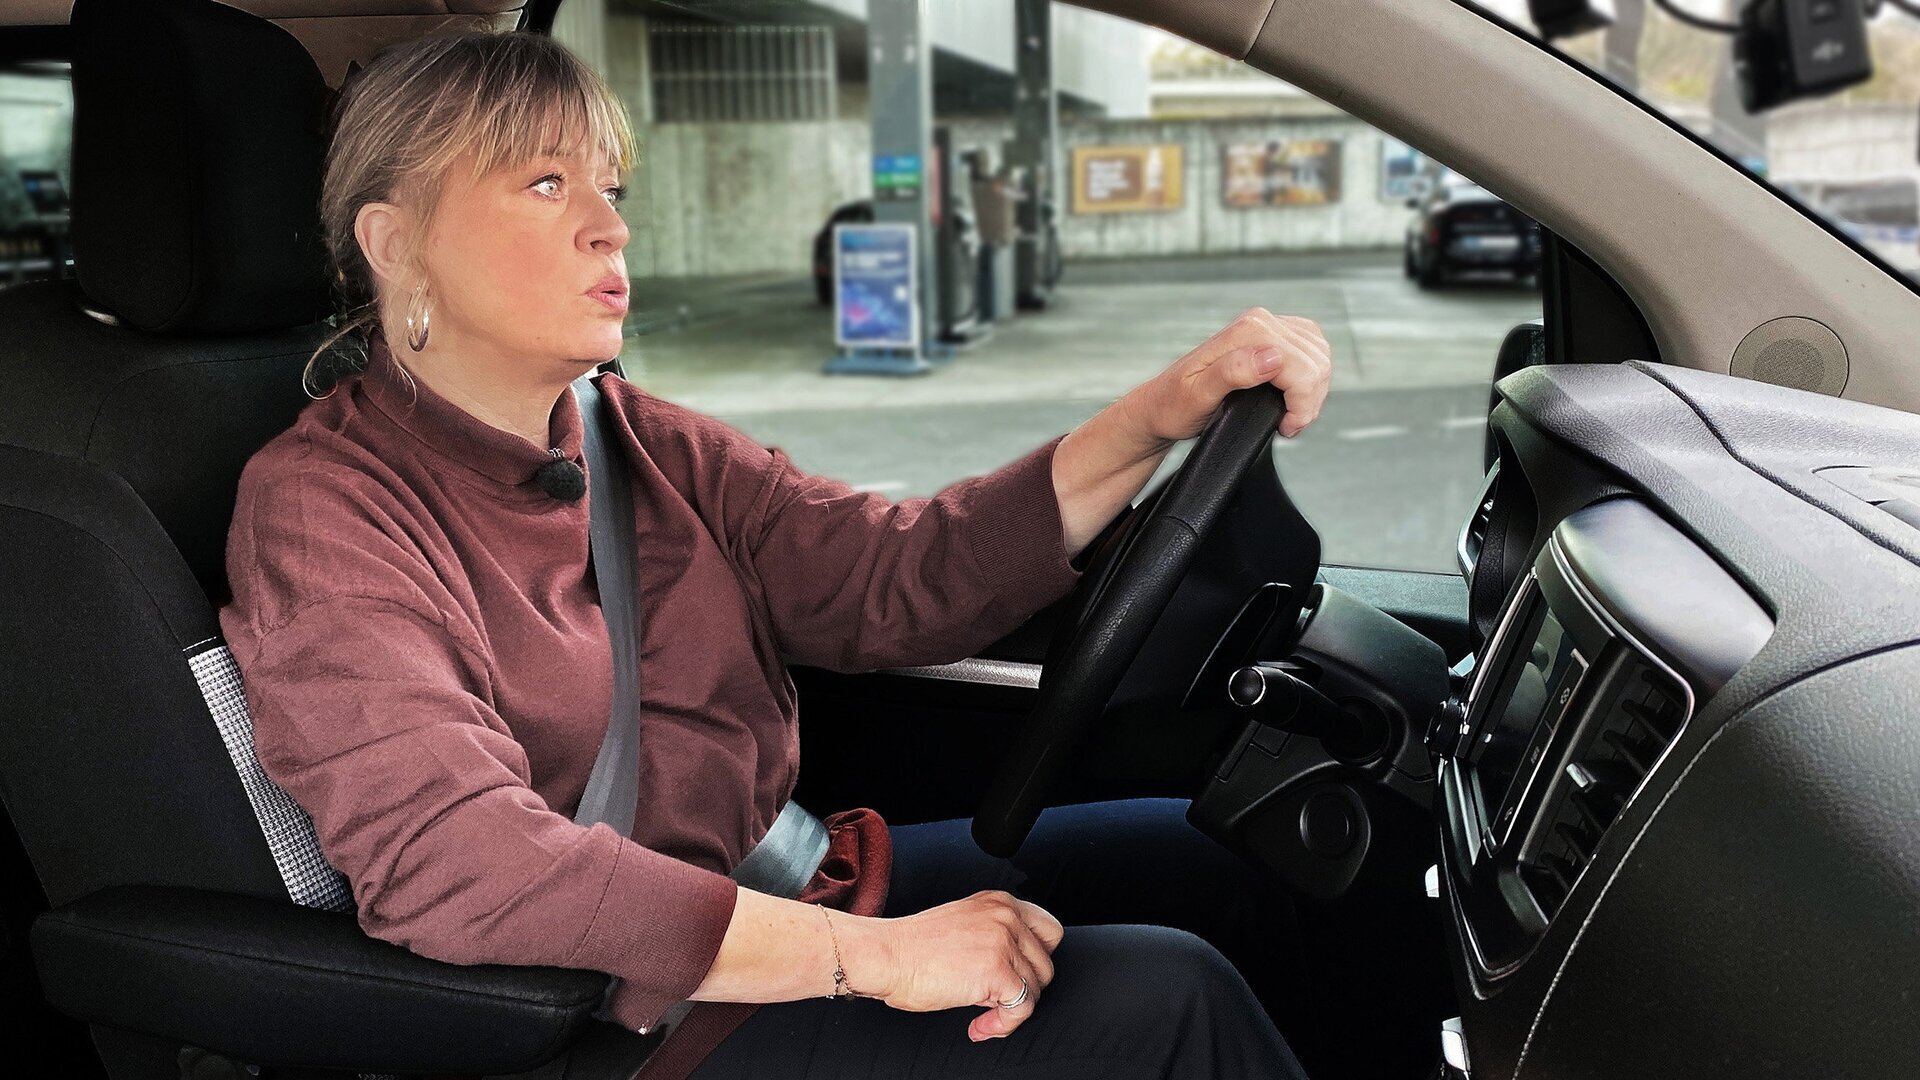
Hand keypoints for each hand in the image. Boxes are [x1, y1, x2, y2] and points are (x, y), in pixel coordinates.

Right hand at [848, 890, 1064, 1041]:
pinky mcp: (996, 970)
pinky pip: (1022, 1008)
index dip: (1036, 959)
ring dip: (1011, 1010)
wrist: (886, 955)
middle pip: (1046, 963)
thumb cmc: (913, 947)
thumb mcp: (964, 924)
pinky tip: (980, 1026)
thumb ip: (994, 936)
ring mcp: (1003, 942)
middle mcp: (1006, 916)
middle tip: (996, 999)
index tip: (1017, 977)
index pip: (1049, 930)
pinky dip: (1003, 1025)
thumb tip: (1015, 971)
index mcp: (999, 902)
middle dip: (1025, 987)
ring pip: (1036, 988)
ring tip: (983, 1016)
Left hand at [1116, 307, 1332, 444]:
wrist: (1163, 405)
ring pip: (1320, 358)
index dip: (1302, 402)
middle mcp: (1258, 322)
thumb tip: (1271, 358)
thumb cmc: (1174, 406)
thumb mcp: (1196, 396)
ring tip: (1287, 414)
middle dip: (1309, 401)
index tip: (1286, 427)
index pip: (1303, 365)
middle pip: (1316, 362)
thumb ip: (1232, 373)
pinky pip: (1314, 353)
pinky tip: (1291, 398)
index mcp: (1245, 332)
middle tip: (1287, 425)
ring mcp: (1268, 327)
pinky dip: (1311, 381)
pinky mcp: (1277, 337)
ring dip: (1312, 393)